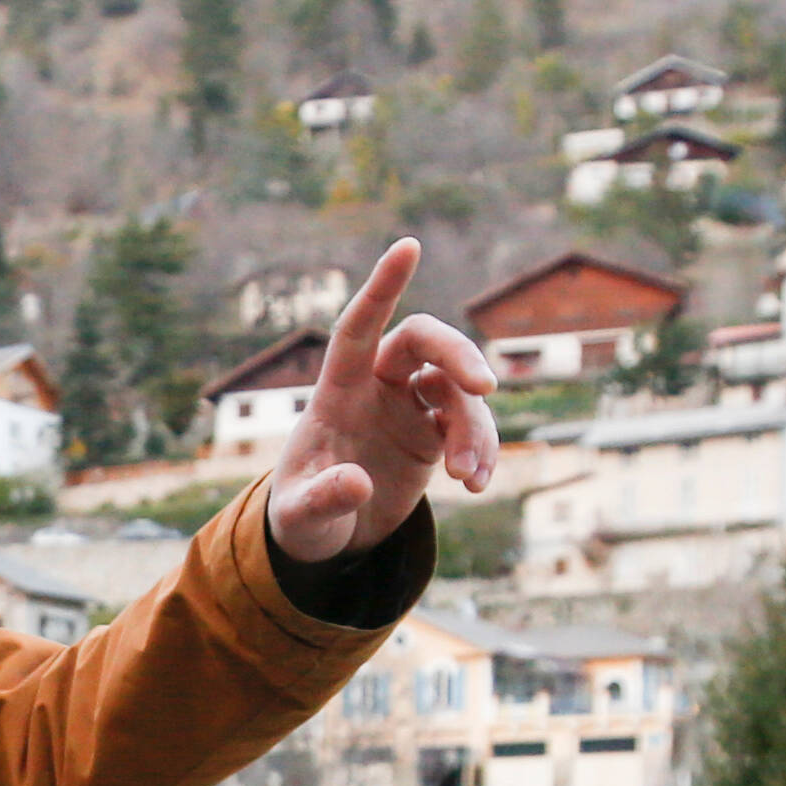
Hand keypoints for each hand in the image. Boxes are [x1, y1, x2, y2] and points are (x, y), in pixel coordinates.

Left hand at [262, 239, 498, 562]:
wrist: (326, 540)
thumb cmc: (300, 518)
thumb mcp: (301, 518)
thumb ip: (322, 499)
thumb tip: (357, 484)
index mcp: (337, 391)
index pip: (358, 326)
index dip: (382, 287)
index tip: (409, 245)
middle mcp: (376, 387)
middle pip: (424, 342)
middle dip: (458, 355)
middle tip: (485, 388)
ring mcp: (407, 407)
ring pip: (456, 390)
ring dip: (473, 429)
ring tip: (468, 477)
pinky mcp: (432, 432)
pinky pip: (469, 425)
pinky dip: (481, 449)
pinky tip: (477, 483)